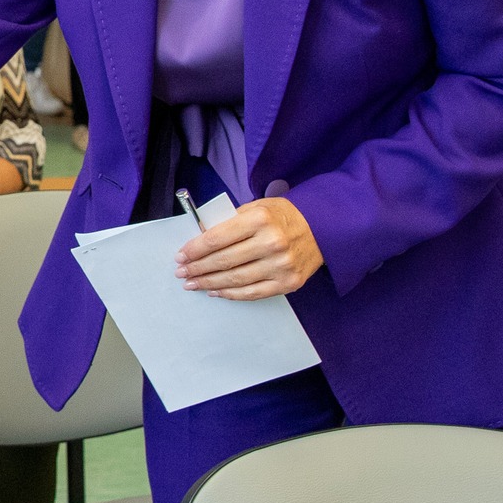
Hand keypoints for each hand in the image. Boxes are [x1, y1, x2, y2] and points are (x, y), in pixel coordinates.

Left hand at [175, 196, 323, 300]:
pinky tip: (215, 292)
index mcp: (259, 219)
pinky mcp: (288, 282)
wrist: (322, 228)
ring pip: (235, 280)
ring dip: (209, 284)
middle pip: (223, 261)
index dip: (194, 250)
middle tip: (182, 273)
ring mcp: (281, 265)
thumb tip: (198, 239)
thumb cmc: (281, 216)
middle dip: (197, 269)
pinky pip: (252, 293)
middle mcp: (271, 242)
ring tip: (193, 284)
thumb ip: (228, 222)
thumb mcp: (254, 208)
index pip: (217, 238)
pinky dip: (230, 294)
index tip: (180, 256)